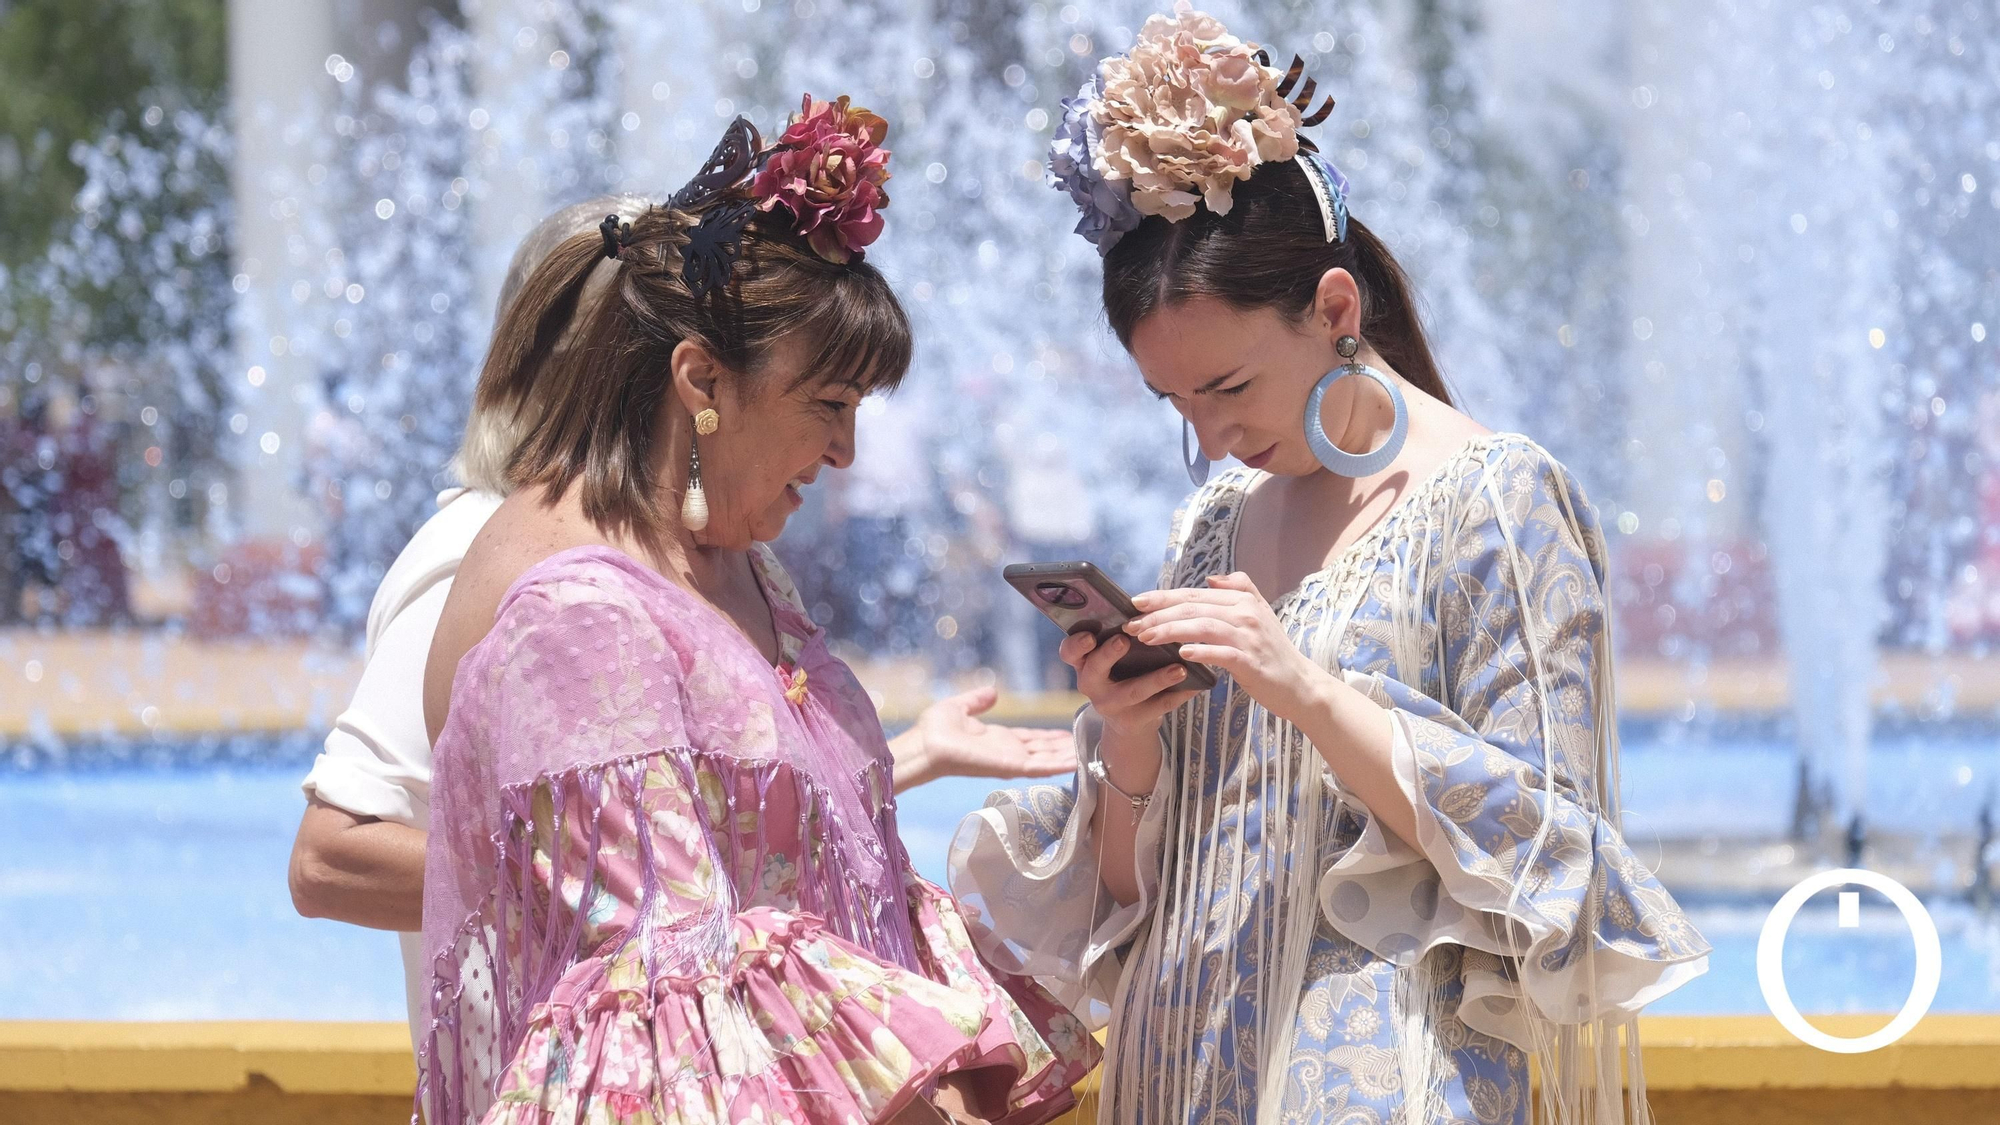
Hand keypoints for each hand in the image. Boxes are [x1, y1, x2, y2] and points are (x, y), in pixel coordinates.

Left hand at [891, 685, 1073, 791]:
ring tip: (1090, 752)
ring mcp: (1010, 761)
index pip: (1030, 738)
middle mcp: (1007, 752)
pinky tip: (1077, 761)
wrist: (925, 744)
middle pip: (1043, 750)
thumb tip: (993, 692)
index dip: (1049, 736)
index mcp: (997, 739)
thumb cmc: (935, 730)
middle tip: (1088, 742)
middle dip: (1064, 747)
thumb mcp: (960, 707)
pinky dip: (1058, 764)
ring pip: (1046, 759)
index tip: (1068, 732)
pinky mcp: (1010, 767)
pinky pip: (1039, 767)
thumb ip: (977, 701)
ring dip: (1066, 756)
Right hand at [1059, 627, 1201, 798]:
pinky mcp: (1133, 720)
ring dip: (1157, 679)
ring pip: (1132, 691)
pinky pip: (1158, 707)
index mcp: (1084, 662)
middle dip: (1107, 655)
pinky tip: (1196, 684)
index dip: (1076, 644)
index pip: (1069, 652)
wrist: (1129, 718)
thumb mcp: (1111, 656)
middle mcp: (1091, 684)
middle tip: (1124, 640)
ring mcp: (1111, 705)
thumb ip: (1118, 633)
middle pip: (1094, 670)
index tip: (1089, 635)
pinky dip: (1178, 694)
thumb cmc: (1122, 672)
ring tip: (1180, 668)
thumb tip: (1144, 605)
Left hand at [1126, 571, 1327, 726]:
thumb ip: (1239, 589)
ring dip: (1170, 630)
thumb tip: (1211, 578)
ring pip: (1202, 626)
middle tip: (1131, 624)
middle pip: (1193, 607)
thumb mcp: (1259, 614)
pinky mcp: (1251, 661)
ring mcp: (1249, 637)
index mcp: (1242, 600)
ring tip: (1145, 637)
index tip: (1135, 602)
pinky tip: (1181, 654)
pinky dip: (1200, 651)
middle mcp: (1245, 613)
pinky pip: (1221, 653)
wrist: (1300, 684)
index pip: (1194, 593)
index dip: (1162, 596)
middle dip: (1158, 614)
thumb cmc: (1273, 652)